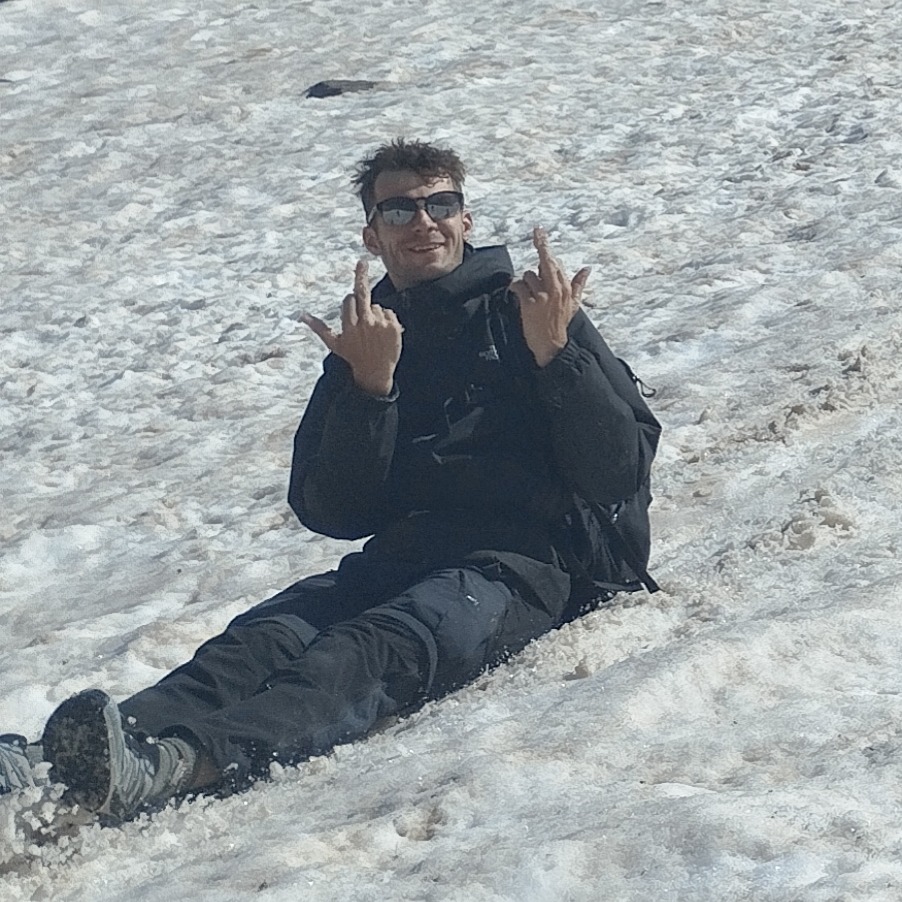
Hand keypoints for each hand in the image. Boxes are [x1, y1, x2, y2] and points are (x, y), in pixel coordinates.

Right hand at [301, 259, 402, 395]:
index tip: (352, 309)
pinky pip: (389, 312)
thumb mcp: (334, 344)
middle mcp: (364, 323)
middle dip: (360, 275)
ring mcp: (380, 325)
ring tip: (374, 333)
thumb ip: (318, 327)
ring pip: (376, 306)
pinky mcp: (394, 327)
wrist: (375, 374)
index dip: (350, 304)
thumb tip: (301, 315)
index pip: (349, 300)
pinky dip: (386, 319)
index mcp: (349, 326)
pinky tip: (384, 333)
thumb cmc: (353, 358)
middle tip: (362, 262)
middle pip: (362, 293)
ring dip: (374, 314)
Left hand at [509, 227, 589, 367]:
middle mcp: (556, 289)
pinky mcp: (530, 304)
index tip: (540, 230)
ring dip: (525, 282)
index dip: (546, 245)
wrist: (551, 345)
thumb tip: (588, 268)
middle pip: (546, 260)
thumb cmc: (560, 323)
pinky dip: (515, 288)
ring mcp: (543, 296)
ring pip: (528, 275)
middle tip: (537, 230)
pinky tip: (516, 294)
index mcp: (566, 287)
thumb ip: (579, 284)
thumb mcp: (574, 304)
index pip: (556, 261)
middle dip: (541, 244)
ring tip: (528, 294)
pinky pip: (519, 286)